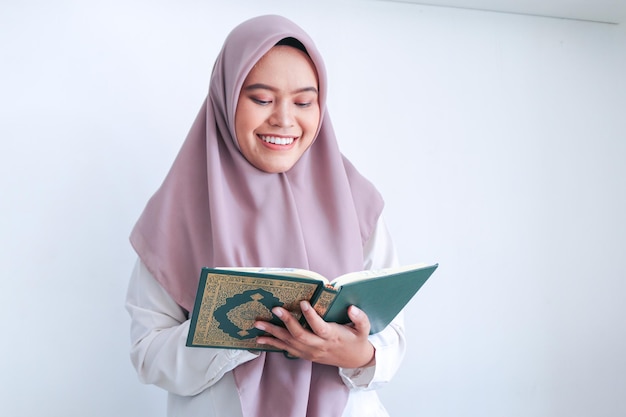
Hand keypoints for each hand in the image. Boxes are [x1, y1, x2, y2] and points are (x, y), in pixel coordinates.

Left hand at [254, 301, 375, 368]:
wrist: (355, 360)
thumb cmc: (357, 340)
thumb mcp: (364, 329)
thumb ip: (360, 318)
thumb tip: (352, 308)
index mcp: (333, 336)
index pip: (320, 327)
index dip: (311, 316)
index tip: (303, 303)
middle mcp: (319, 345)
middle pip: (300, 335)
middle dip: (286, 322)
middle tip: (275, 309)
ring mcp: (310, 352)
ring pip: (289, 343)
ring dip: (272, 334)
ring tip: (258, 324)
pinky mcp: (305, 355)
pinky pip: (287, 349)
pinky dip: (273, 344)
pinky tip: (260, 339)